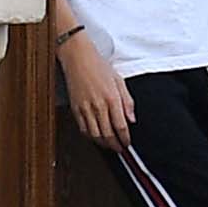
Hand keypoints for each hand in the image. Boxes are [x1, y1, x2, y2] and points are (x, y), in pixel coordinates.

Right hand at [60, 31, 134, 149]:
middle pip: (108, 134)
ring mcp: (85, 108)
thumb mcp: (119, 80)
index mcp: (112, 97)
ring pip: (95, 135)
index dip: (125, 138)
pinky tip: (96, 137)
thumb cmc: (99, 66)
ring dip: (103, 144)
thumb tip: (132, 119)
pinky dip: (90, 137)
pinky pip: (83, 129)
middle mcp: (98, 105)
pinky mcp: (75, 109)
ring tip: (109, 145)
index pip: (121, 126)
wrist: (78, 58)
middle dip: (115, 145)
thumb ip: (128, 101)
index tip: (127, 143)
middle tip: (119, 148)